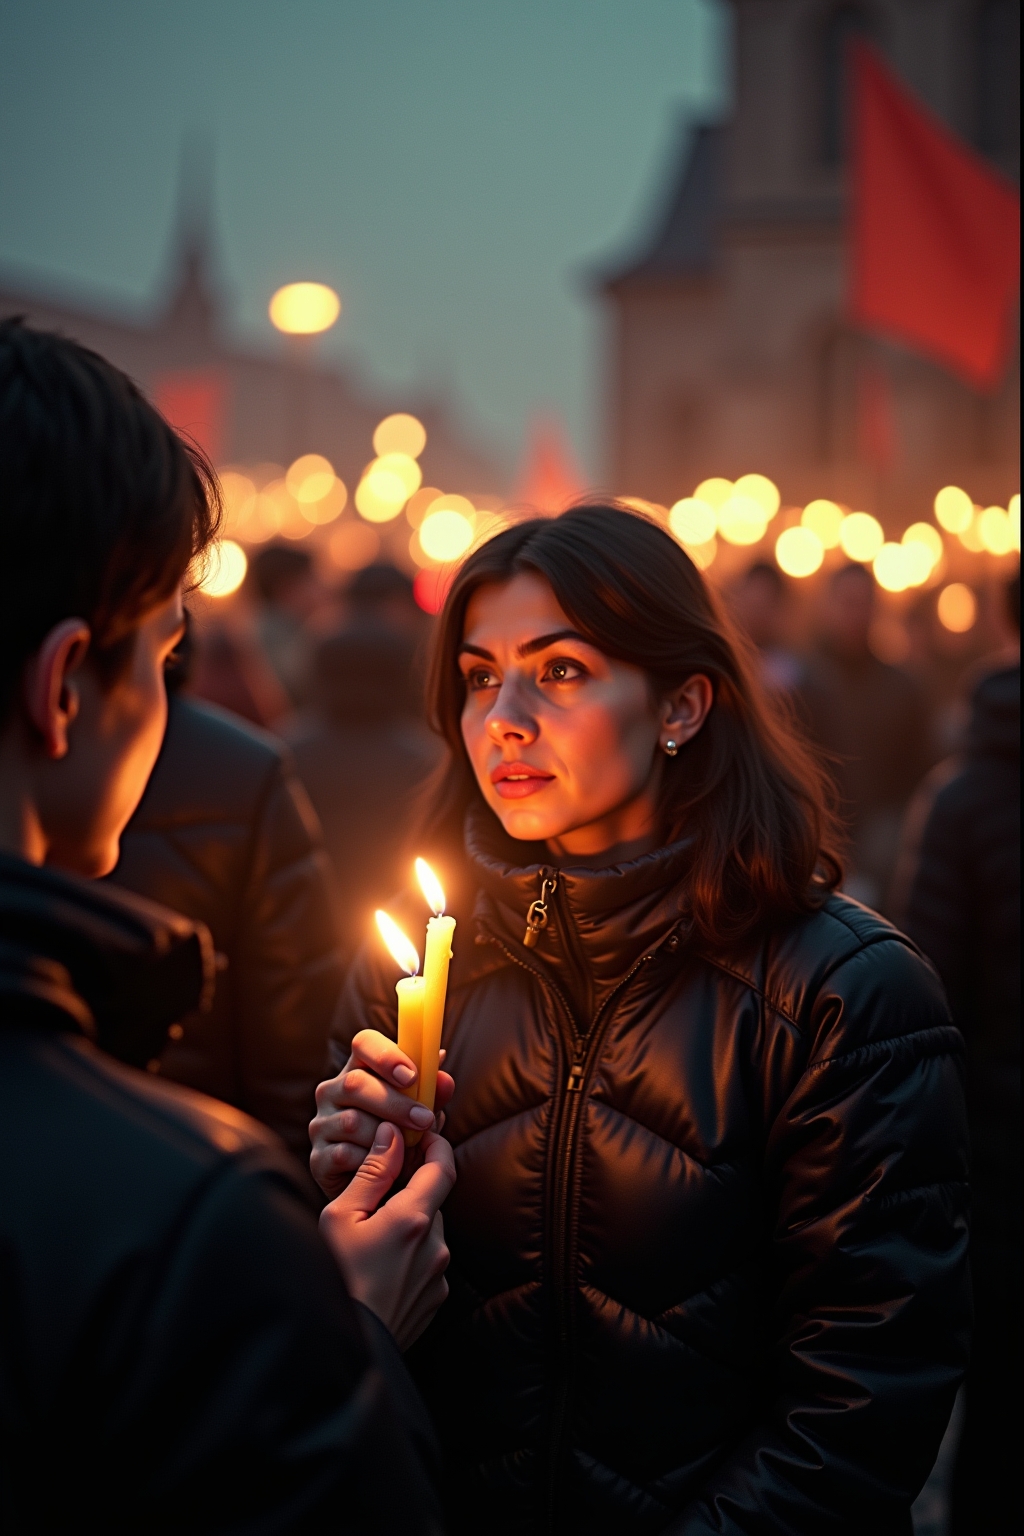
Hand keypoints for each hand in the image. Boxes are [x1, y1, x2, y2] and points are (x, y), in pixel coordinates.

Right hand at [310, 1030, 455, 1200]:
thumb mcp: (421, 1115)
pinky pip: (344, 1154)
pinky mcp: (318, 1158)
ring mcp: (321, 1124)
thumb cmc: (402, 1141)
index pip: (364, 1043)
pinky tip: (385, 1169)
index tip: (412, 1076)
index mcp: (360, 1070)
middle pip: (355, 1083)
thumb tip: (444, 1079)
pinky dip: (371, 1162)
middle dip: (395, 1103)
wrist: (382, 1190)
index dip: (386, 1055)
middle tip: (423, 1120)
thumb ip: (432, 1096)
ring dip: (387, 1138)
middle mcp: (332, 1092)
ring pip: (352, 1122)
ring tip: (407, 1150)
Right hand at [320, 1121, 455, 1350]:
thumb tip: (392, 1134)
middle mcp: (435, 1245)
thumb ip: (371, 1173)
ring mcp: (439, 1274)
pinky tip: (379, 1268)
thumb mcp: (341, 1217)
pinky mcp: (436, 1298)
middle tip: (377, 1194)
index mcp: (412, 1219)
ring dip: (408, 1226)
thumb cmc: (334, 1278)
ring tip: (370, 1241)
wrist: (345, 1348)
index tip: (423, 1134)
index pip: (443, 1167)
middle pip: (432, 1200)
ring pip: (429, 1233)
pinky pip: (428, 1263)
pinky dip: (410, 1255)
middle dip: (410, 1191)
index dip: (436, 1145)